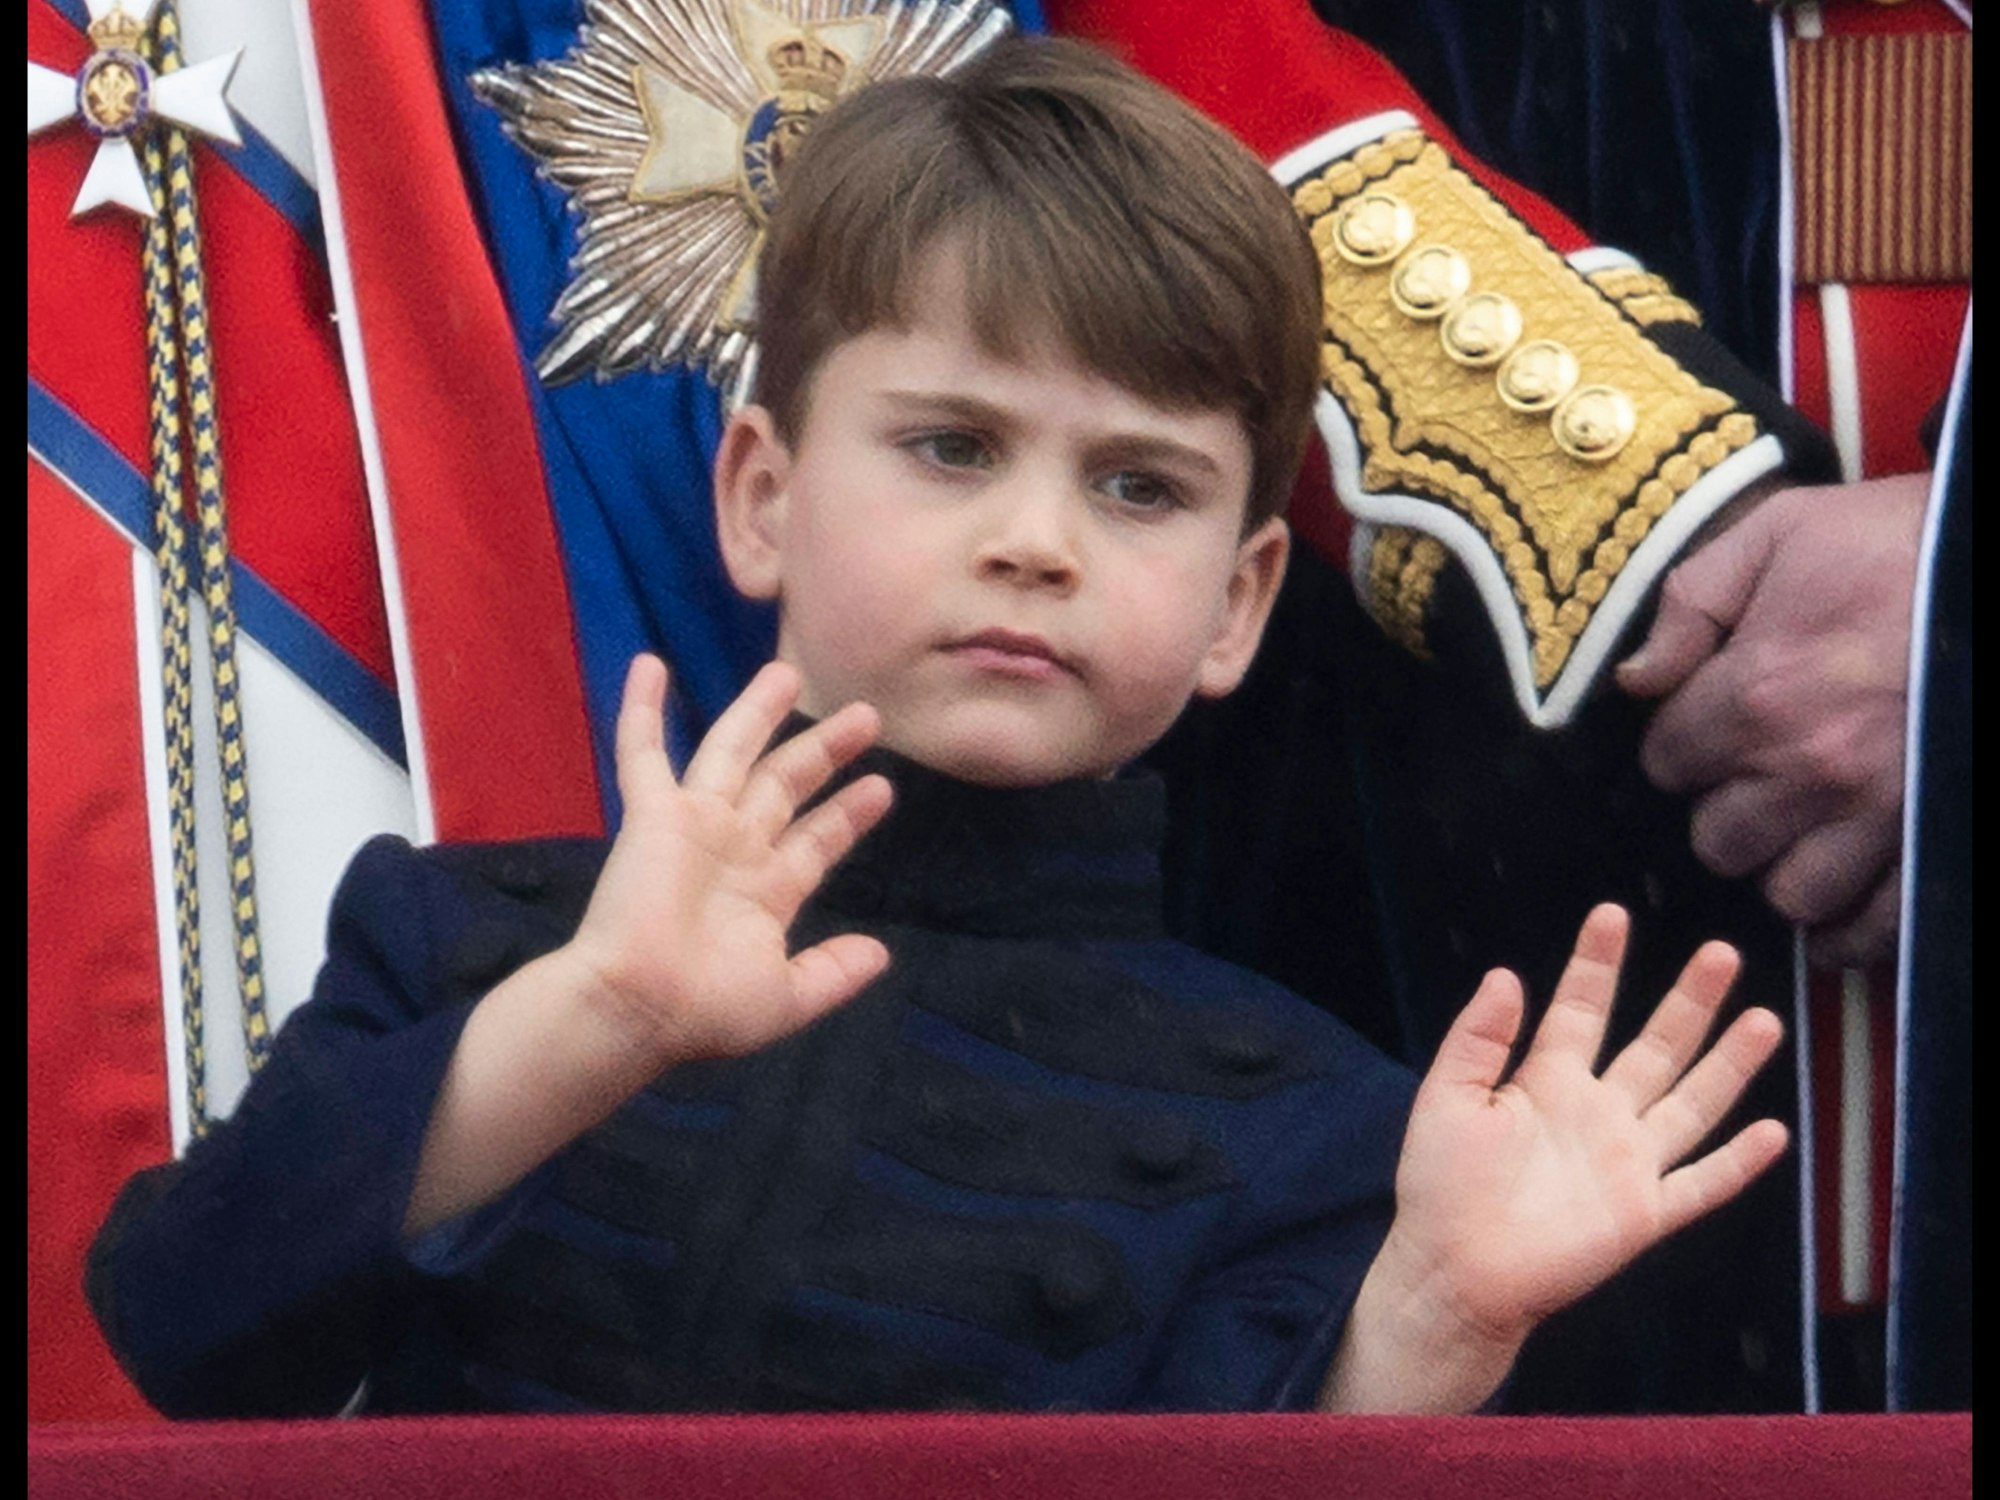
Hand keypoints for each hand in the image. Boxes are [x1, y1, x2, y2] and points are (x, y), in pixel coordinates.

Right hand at [571, 654, 894, 1065]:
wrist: (641, 1009)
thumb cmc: (707, 1010)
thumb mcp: (787, 998)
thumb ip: (833, 973)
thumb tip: (880, 954)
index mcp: (765, 893)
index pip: (815, 840)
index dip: (847, 814)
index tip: (882, 787)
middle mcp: (734, 850)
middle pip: (787, 784)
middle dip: (825, 750)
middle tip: (867, 715)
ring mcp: (694, 826)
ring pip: (733, 752)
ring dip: (759, 711)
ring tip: (788, 671)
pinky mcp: (654, 815)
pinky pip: (643, 752)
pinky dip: (641, 708)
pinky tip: (648, 664)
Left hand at [1383, 905, 1787, 1351]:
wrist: (1454, 1271)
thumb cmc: (1441, 1185)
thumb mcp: (1446, 1098)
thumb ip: (1477, 1039)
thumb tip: (1505, 974)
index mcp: (1547, 1081)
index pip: (1582, 1009)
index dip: (1597, 963)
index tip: (1613, 914)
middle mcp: (1598, 1113)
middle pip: (1655, 1046)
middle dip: (1689, 1001)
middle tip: (1721, 952)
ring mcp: (1627, 1162)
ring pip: (1692, 1103)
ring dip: (1729, 1064)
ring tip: (1764, 1019)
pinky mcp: (1643, 1214)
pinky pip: (1701, 1184)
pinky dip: (1738, 1162)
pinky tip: (1774, 1132)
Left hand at [1617, 474, 1927, 962]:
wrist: (1994, 556)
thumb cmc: (1890, 543)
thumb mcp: (1774, 535)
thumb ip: (1688, 603)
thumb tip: (1634, 678)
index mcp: (1755, 694)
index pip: (1668, 765)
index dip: (1679, 750)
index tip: (1703, 732)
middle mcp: (1808, 767)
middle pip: (1719, 841)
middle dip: (1725, 813)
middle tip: (1753, 782)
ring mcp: (1879, 812)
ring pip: (1790, 892)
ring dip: (1784, 868)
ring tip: (1797, 832)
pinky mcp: (1933, 838)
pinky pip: (1877, 924)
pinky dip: (1852, 931)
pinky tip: (1837, 911)